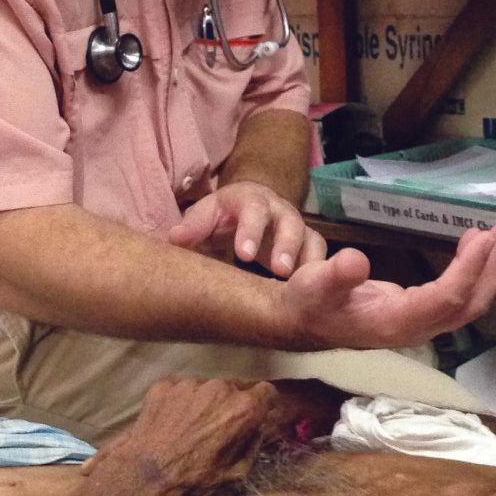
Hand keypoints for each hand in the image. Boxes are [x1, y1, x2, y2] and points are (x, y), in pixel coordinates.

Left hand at [81, 378, 277, 495]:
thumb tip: (260, 425)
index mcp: (243, 409)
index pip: (266, 392)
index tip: (253, 414)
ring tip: (189, 428)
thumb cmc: (195, 482)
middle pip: (233, 388)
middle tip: (216, 428)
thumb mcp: (237, 472)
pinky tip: (171, 424)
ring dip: (203, 402)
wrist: (144, 478)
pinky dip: (178, 402)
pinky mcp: (164, 386)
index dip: (261, 404)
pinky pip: (179, 389)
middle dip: (229, 404)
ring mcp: (189, 384)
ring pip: (205, 387)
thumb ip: (254, 441)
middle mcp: (219, 388)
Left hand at [168, 182, 325, 278]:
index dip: (251, 231)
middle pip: (289, 224)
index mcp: (251, 201)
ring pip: (311, 240)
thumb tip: (175, 239)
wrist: (250, 207)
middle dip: (286, 246)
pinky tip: (314, 295)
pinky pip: (319, 257)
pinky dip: (320, 274)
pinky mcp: (308, 246)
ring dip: (307, 263)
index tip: (243, 256)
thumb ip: (193, 226)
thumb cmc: (223, 216)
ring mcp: (297, 228)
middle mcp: (279, 211)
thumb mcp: (206, 215)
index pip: (254, 210)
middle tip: (280, 271)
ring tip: (302, 286)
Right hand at [273, 224, 495, 350]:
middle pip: (468, 306)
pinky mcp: (420, 315)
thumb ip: (335, 274)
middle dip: (492, 270)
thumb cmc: (310, 303)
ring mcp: (420, 324)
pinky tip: (474, 247)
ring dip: (488, 271)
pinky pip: (457, 298)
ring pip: (468, 305)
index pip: (444, 299)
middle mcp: (416, 328)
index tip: (482, 237)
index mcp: (395, 323)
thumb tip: (355, 261)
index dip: (467, 269)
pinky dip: (473, 273)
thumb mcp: (314, 284)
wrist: (304, 323)